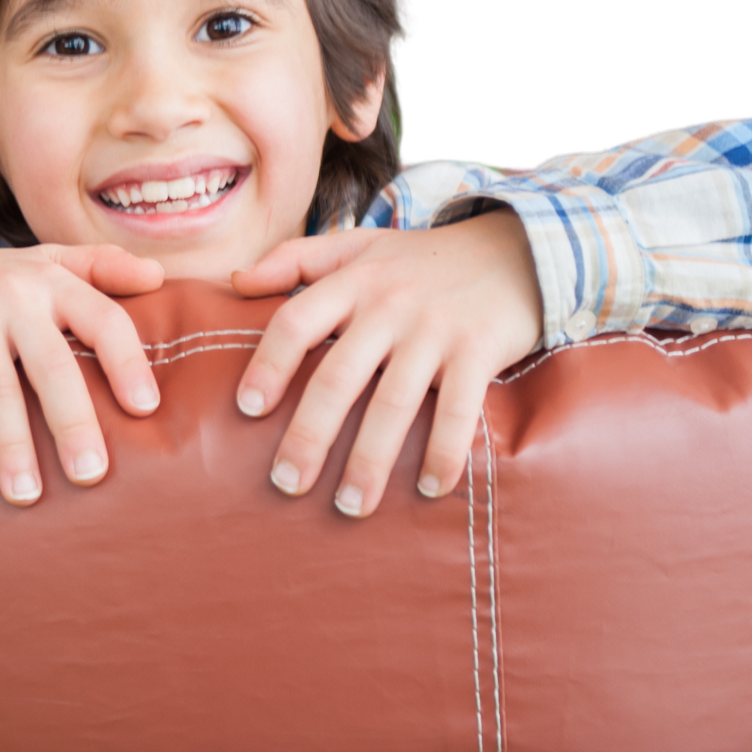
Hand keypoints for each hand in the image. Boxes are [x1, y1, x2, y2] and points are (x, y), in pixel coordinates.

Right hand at [0, 234, 162, 504]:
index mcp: (54, 279)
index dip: (128, 363)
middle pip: (52, 364)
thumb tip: (160, 277)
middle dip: (72, 422)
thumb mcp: (46, 264)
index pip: (104, 320)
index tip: (146, 410)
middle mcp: (15, 291)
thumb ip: (102, 269)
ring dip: (13, 446)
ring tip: (27, 496)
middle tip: (91, 474)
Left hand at [230, 210, 541, 517]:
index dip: (269, 365)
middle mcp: (389, 305)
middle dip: (310, 435)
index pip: (296, 322)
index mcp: (353, 281)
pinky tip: (430, 489)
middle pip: (338, 376)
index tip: (247, 410)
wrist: (516, 246)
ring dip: (371, 459)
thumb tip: (234, 280)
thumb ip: (296, 258)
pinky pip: (460, 409)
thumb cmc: (423, 259)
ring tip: (351, 507)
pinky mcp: (479, 349)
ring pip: (394, 402)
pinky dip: (446, 451)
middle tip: (286, 483)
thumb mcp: (358, 245)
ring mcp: (435, 329)